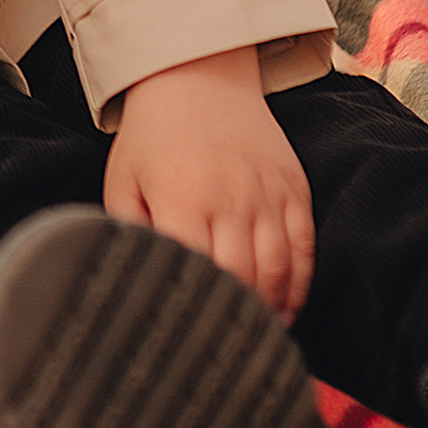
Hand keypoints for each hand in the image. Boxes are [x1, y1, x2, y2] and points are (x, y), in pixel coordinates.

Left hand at [104, 48, 314, 319]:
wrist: (198, 75)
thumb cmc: (152, 137)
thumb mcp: (123, 182)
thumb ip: (130, 233)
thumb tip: (132, 280)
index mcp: (182, 199)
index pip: (194, 273)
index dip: (193, 312)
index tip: (185, 341)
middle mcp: (230, 199)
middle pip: (241, 280)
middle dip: (233, 320)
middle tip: (221, 352)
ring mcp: (267, 194)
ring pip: (277, 271)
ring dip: (269, 311)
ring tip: (254, 336)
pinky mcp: (293, 188)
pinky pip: (304, 249)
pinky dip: (298, 286)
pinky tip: (285, 310)